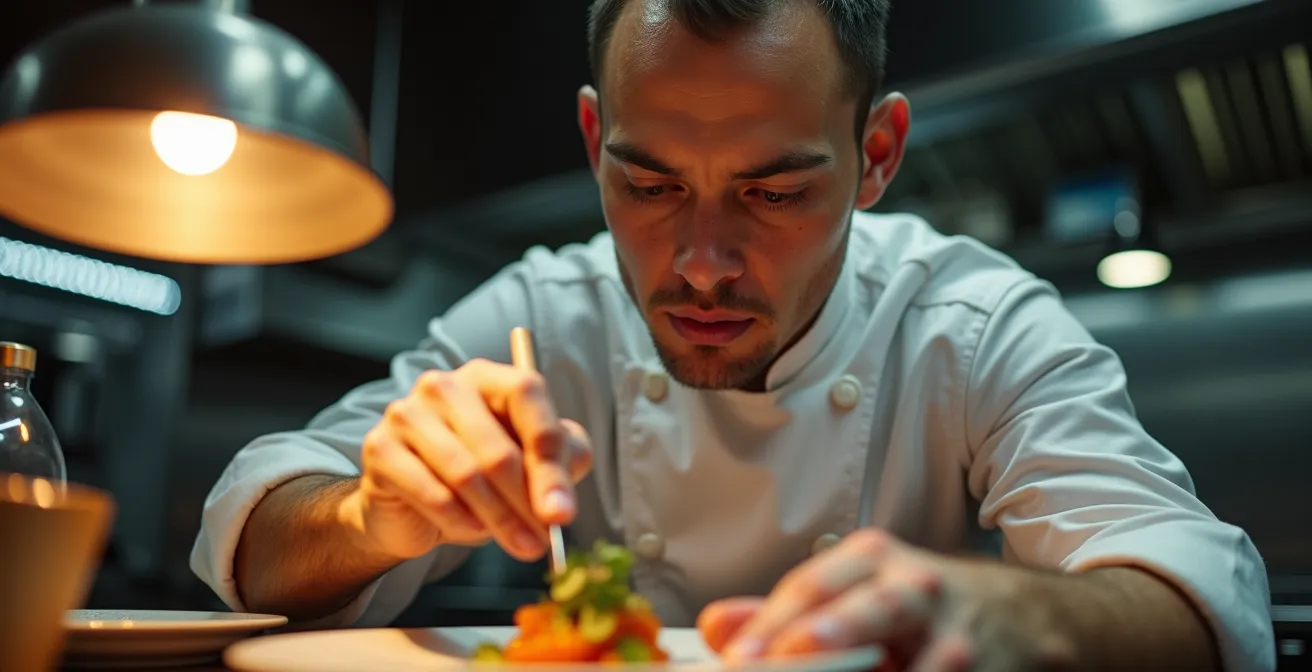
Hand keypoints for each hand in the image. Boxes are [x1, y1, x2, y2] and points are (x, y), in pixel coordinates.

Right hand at [341, 359, 592, 562]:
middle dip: (528, 501)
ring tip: (524, 545)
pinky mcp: (380, 449)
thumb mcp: (531, 462)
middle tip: (549, 537)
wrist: (413, 507)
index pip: (526, 395)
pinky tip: (475, 531)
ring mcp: (407, 414)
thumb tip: (561, 503)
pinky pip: (431, 492)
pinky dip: (459, 519)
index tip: (563, 509)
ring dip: (500, 518)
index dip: (550, 454)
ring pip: (466, 474)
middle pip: (497, 447)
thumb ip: (560, 463)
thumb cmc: (481, 474)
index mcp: (487, 376)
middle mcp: (444, 386)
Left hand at [698, 529, 1075, 671]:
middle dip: (831, 637)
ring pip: (923, 663)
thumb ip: (787, 615)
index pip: (813, 584)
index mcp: (874, 559)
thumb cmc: (926, 608)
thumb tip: (717, 628)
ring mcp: (960, 633)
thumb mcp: (857, 595)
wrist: (1032, 615)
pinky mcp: (994, 669)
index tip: (739, 658)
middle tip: (789, 659)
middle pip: (871, 608)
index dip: (773, 623)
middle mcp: (918, 587)